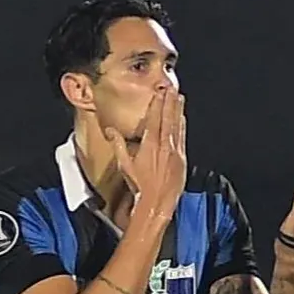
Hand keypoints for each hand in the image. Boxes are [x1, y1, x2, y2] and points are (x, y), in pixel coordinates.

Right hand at [106, 89, 186, 224]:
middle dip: (170, 102)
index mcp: (150, 146)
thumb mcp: (125, 166)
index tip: (160, 91)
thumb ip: (118, 146)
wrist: (156, 205)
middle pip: (168, 118)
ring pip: (177, 126)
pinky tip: (183, 119)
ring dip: (178, 111)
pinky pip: (182, 139)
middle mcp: (165, 147)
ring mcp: (175, 153)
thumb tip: (111, 131)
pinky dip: (182, 127)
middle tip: (171, 88)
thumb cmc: (140, 188)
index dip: (158, 103)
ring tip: (179, 97)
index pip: (155, 119)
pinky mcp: (182, 161)